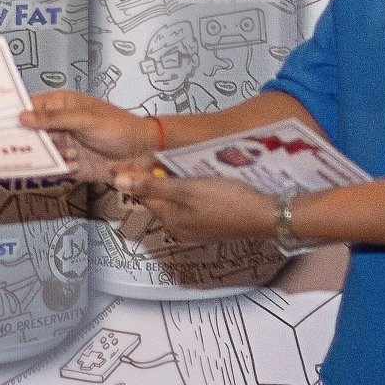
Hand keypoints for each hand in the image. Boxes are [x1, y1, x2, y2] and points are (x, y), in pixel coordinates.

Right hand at [21, 90, 158, 182]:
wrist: (144, 154)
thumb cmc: (118, 128)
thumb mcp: (85, 119)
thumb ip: (54, 119)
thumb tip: (23, 116)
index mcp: (61, 104)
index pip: (30, 105)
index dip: (10, 111)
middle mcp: (58, 124)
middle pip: (29, 130)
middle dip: (13, 136)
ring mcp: (63, 145)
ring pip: (37, 150)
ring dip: (25, 154)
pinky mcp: (69, 165)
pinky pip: (49, 168)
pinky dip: (40, 170)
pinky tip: (24, 172)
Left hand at [109, 168, 275, 243]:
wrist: (265, 214)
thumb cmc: (228, 200)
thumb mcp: (187, 189)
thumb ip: (152, 184)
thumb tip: (119, 181)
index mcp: (171, 220)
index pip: (144, 194)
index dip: (139, 174)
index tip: (139, 156)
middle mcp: (180, 228)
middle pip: (160, 198)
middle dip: (159, 177)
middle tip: (164, 157)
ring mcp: (197, 228)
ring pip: (177, 200)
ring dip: (176, 183)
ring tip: (186, 165)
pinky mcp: (212, 224)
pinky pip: (192, 205)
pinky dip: (192, 191)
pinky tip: (203, 179)